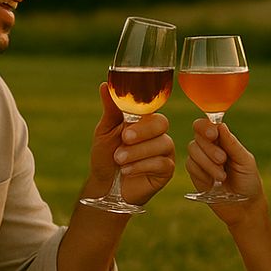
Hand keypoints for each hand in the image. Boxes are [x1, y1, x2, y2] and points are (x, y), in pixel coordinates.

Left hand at [89, 82, 174, 204]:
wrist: (104, 185)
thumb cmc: (105, 155)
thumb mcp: (105, 131)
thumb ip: (111, 109)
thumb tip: (105, 84)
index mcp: (144, 120)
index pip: (152, 109)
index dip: (142, 115)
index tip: (125, 125)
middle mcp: (157, 133)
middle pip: (162, 123)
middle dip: (143, 132)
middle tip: (124, 139)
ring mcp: (164, 151)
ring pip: (162, 144)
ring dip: (137, 152)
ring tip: (119, 159)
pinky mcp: (166, 170)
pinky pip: (163, 163)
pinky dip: (142, 166)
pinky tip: (128, 170)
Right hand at [186, 119, 263, 218]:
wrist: (244, 206)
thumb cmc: (248, 181)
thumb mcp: (245, 161)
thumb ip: (232, 144)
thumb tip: (220, 126)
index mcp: (223, 139)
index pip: (207, 125)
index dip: (206, 127)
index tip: (213, 135)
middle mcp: (210, 147)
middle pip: (197, 135)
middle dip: (209, 148)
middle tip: (223, 159)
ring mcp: (201, 160)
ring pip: (192, 150)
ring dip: (207, 162)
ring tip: (222, 175)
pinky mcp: (195, 173)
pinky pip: (190, 165)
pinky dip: (202, 172)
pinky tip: (213, 182)